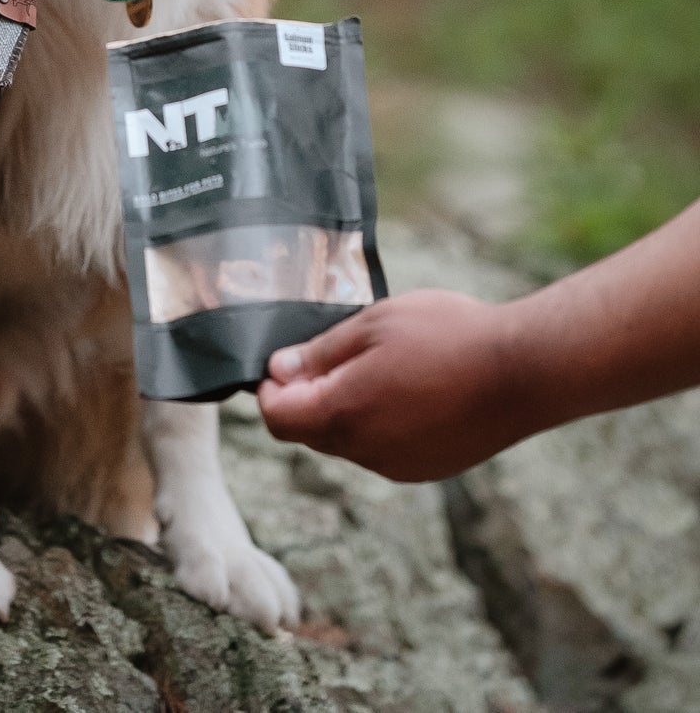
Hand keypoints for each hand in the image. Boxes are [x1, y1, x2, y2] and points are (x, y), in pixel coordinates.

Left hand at [256, 290, 531, 481]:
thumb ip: (321, 354)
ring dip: (345, 410)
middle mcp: (367, 453)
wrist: (523, 371)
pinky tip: (408, 388)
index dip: (270, 389)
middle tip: (332, 354)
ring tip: (379, 365)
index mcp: (344, 415)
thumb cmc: (447, 335)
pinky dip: (378, 423)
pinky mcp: (428, 468)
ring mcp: (399, 467)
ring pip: (347, 443)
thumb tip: (278, 371)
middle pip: (309, 433)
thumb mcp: (373, 324)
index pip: (277, 419)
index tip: (284, 361)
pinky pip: (382, 450)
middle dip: (307, 398)